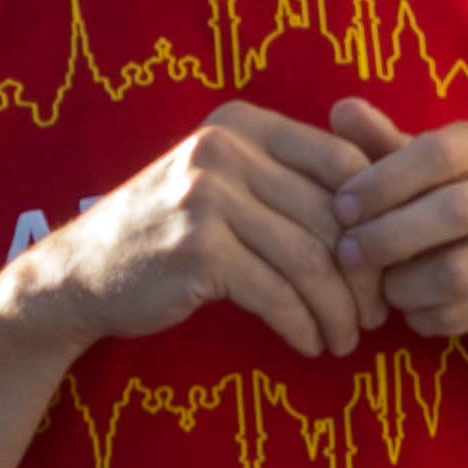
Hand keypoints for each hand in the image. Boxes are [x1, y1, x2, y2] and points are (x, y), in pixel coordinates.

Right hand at [0, 102, 371, 359]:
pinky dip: (302, 325)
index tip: (387, 261)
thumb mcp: (223, 184)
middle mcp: (225, 148)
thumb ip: (285, 182)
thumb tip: (383, 216)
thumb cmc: (168, 233)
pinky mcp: (197, 249)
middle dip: (364, 274)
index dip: (377, 215)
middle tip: (378, 314)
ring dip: (338, 309)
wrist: (80, 275)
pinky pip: (275, 294)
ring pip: (309, 258)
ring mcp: (208, 197)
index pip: (342, 160)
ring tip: (348, 339)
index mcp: (242, 123)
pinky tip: (311, 344)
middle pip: (331, 214)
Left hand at [325, 102, 467, 354]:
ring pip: (455, 273)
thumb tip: (340, 110)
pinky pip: (460, 314)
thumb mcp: (426, 171)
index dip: (383, 181)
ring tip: (381, 285)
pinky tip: (412, 307)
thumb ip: (383, 143)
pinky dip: (422, 316)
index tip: (342, 206)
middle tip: (347, 252)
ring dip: (402, 285)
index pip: (438, 153)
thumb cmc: (463, 207)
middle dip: (387, 237)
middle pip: (452, 212)